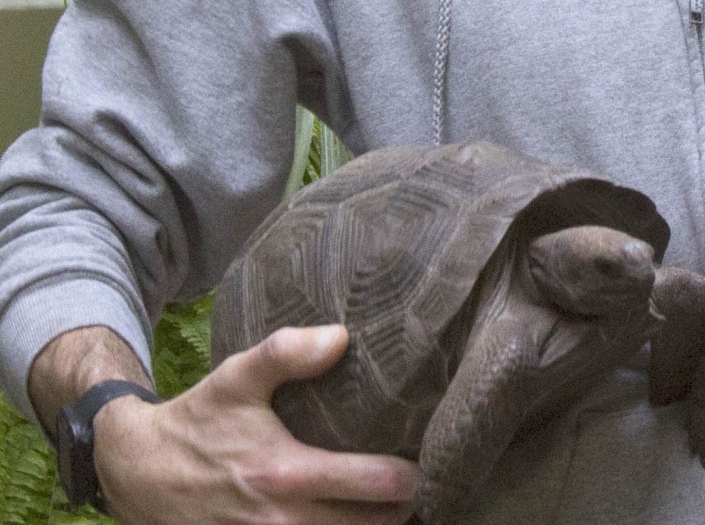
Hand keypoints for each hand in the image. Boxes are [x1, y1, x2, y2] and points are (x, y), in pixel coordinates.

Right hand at [94, 324, 418, 524]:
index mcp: (286, 473)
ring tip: (396, 509)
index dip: (410, 476)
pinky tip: (354, 523)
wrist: (138, 473)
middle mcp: (280, 522)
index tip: (428, 456)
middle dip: (403, 510)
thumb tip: (342, 336)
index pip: (373, 484)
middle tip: (421, 485)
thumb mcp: (237, 376)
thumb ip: (288, 351)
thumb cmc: (198, 420)